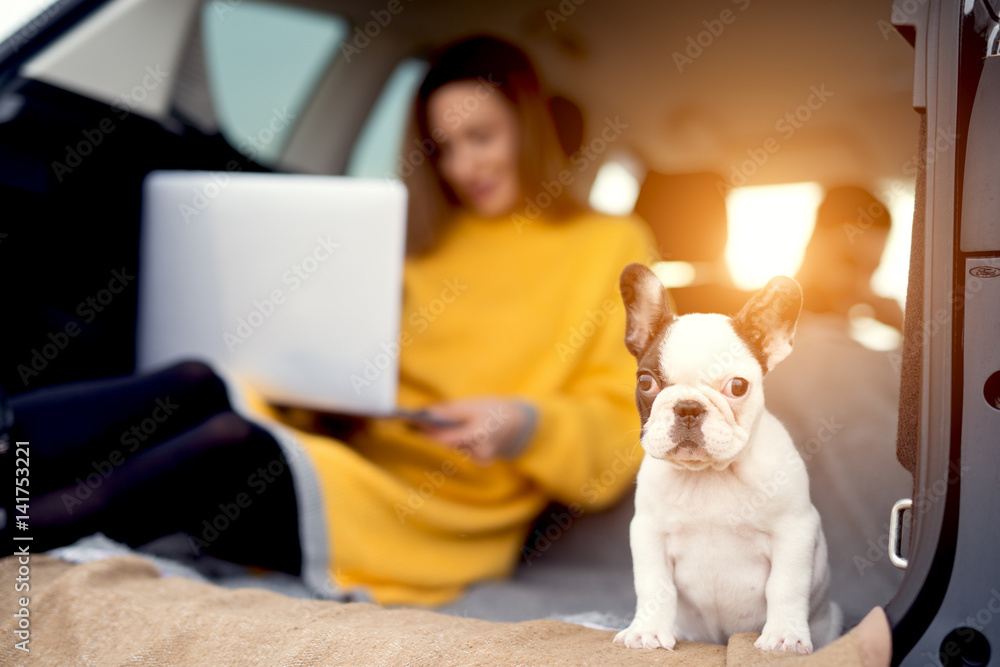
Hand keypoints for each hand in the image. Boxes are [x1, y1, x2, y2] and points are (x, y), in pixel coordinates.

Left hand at [414, 397, 534, 463]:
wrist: (516, 421)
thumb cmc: (492, 409)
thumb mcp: (471, 405)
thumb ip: (448, 411)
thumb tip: (425, 414)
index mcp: (480, 435)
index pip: (447, 439)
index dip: (429, 434)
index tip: (413, 426)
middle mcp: (481, 452)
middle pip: (449, 445)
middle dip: (433, 434)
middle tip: (414, 424)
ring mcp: (481, 459)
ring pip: (454, 448)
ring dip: (442, 438)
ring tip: (424, 427)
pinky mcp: (481, 461)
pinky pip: (461, 450)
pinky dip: (453, 442)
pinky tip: (444, 434)